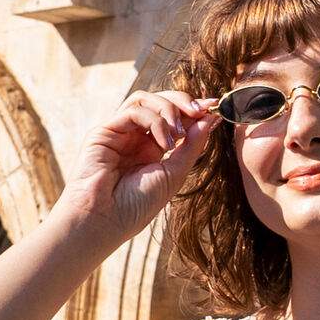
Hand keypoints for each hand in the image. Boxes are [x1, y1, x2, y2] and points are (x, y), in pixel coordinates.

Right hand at [56, 88, 217, 239]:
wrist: (104, 220)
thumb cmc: (136, 206)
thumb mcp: (174, 174)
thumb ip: (192, 146)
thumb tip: (211, 118)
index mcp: (151, 149)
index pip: (173, 118)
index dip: (194, 110)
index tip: (214, 108)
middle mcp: (134, 137)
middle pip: (159, 101)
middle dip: (183, 102)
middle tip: (201, 110)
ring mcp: (119, 133)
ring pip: (145, 99)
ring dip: (169, 109)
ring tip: (178, 133)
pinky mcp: (104, 131)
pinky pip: (134, 111)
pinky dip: (155, 121)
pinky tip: (163, 143)